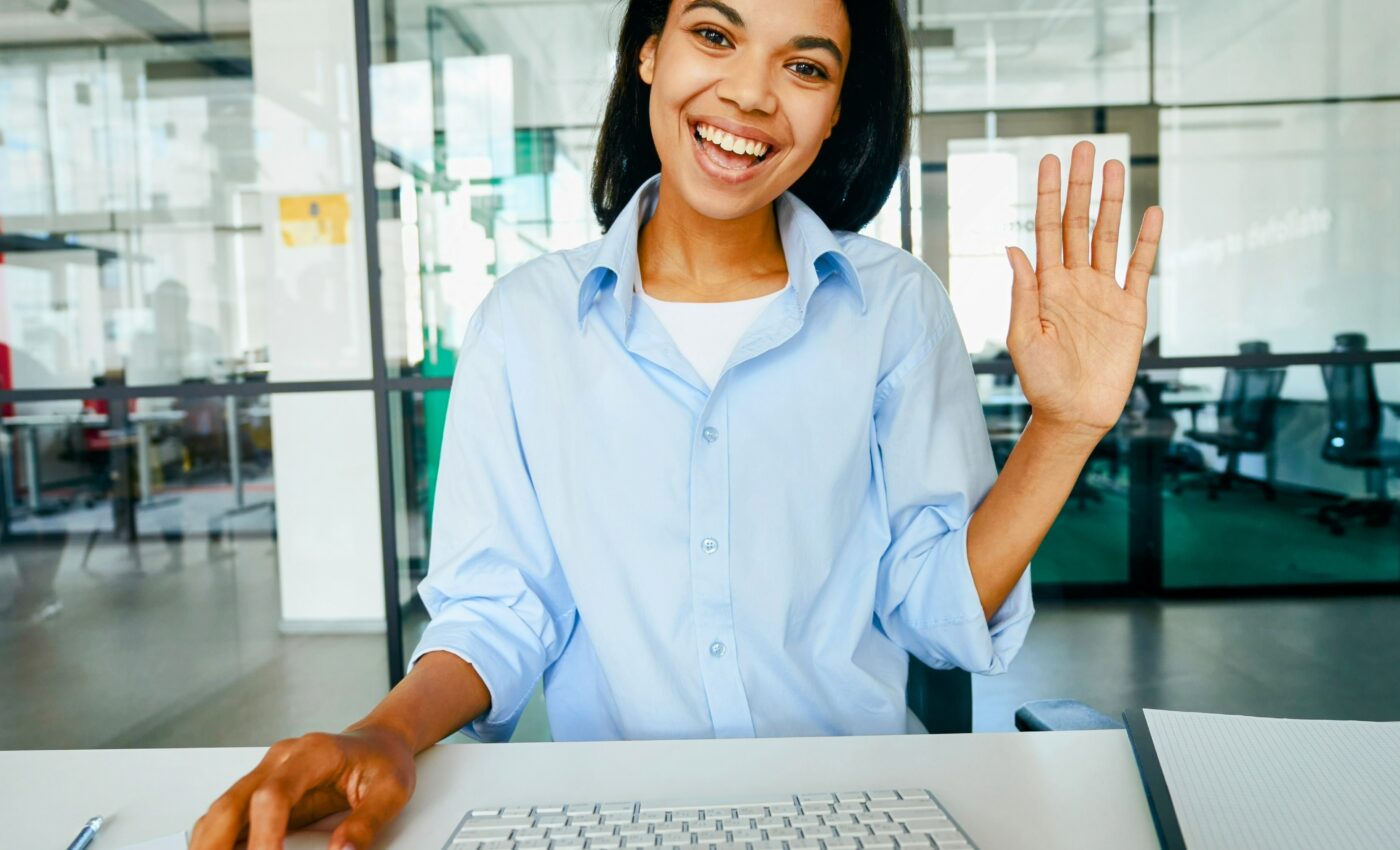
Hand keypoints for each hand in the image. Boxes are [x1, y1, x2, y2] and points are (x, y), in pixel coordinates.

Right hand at [190, 726, 415, 849]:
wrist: (378, 742)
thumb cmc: (384, 762)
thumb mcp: (391, 791)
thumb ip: (366, 823)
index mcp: (313, 754)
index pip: (273, 795)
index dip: (264, 835)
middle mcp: (280, 760)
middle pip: (232, 803)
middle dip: (218, 846)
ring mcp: (266, 773)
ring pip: (221, 810)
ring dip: (211, 845)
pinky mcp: (261, 790)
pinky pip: (228, 816)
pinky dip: (218, 841)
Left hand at [1005, 141, 1162, 436]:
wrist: (1075, 415)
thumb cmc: (1042, 382)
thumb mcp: (1023, 337)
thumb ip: (1022, 292)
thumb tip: (1013, 248)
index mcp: (1045, 285)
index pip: (1045, 229)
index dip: (1046, 195)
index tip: (1048, 161)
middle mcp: (1074, 281)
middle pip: (1077, 222)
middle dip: (1079, 186)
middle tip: (1083, 146)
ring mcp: (1103, 292)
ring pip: (1108, 236)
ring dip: (1111, 201)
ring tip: (1113, 165)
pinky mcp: (1130, 309)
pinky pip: (1140, 268)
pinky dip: (1147, 240)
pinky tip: (1151, 211)